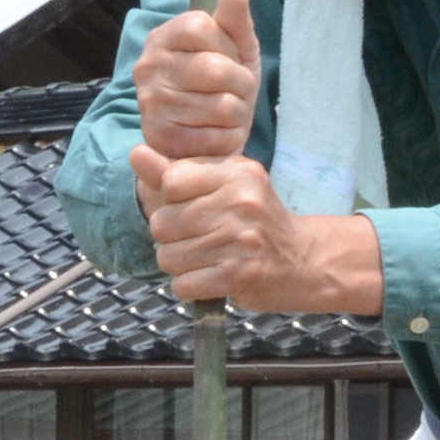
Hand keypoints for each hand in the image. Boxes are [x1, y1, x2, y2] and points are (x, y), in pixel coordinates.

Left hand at [130, 147, 385, 315]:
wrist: (302, 260)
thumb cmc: (253, 221)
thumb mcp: (221, 186)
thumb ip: (175, 172)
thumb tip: (136, 153)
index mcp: (235, 172)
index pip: (170, 182)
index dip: (171, 200)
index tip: (193, 207)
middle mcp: (240, 201)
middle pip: (162, 223)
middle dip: (173, 237)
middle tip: (202, 238)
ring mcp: (240, 239)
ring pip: (168, 256)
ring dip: (180, 264)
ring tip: (207, 258)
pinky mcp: (238, 274)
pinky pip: (182, 284)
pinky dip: (191, 286)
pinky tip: (212, 277)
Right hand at [135, 0, 260, 161]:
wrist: (206, 140)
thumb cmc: (223, 86)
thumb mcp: (235, 48)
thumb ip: (235, 20)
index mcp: (164, 37)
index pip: (203, 27)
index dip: (228, 47)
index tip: (227, 59)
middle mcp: (148, 67)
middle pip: (215, 69)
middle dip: (241, 85)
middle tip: (235, 93)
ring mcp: (151, 104)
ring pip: (222, 106)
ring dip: (238, 114)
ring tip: (227, 115)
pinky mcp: (161, 138)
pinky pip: (216, 137)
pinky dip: (229, 139)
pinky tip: (219, 136)